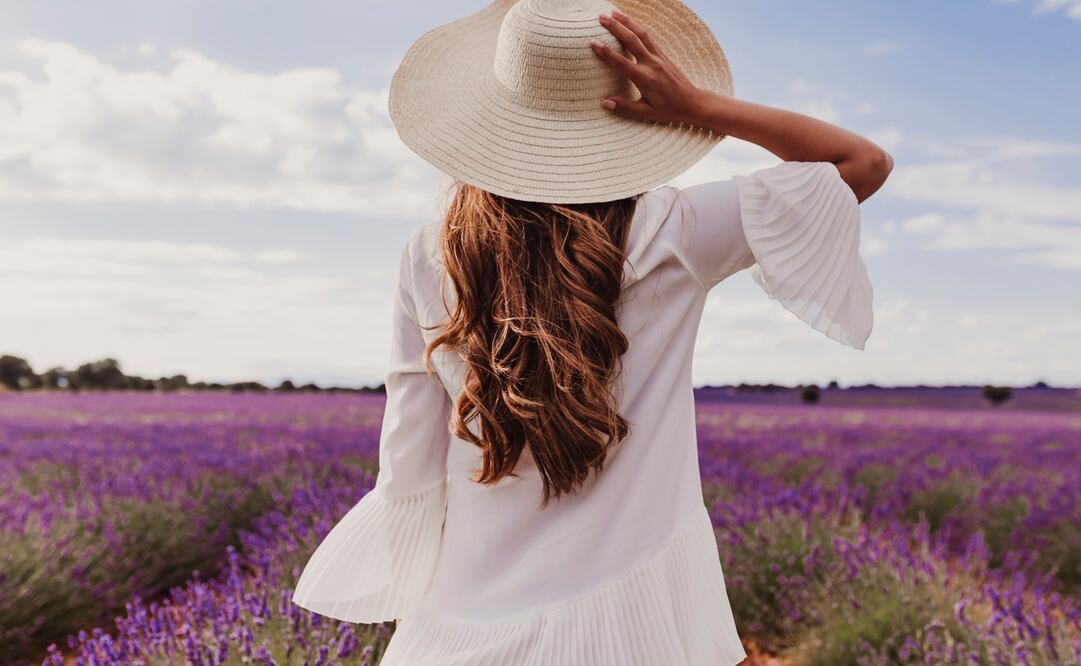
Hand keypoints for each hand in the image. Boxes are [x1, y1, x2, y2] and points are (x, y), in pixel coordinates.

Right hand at [592, 11, 712, 125]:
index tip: (594, 43)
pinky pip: (649, 38)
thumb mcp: (646, 112)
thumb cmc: (669, 110)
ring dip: (627, 21)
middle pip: (631, 40)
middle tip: (601, 17)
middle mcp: (652, 64)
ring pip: (642, 34)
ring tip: (614, 13)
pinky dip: (638, 28)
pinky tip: (631, 23)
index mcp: (645, 79)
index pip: (621, 62)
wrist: (692, 103)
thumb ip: (625, 106)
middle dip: (616, 27)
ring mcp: (659, 57)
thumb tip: (605, 103)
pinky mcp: (664, 55)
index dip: (607, 52)